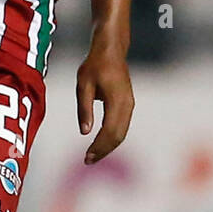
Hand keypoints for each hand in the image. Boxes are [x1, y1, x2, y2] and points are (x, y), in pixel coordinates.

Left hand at [76, 41, 134, 164]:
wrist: (111, 50)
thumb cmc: (95, 65)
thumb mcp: (83, 84)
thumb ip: (84, 108)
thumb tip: (85, 132)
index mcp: (116, 100)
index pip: (109, 131)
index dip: (98, 146)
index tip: (86, 157)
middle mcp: (127, 105)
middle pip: (118, 136)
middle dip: (103, 150)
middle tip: (87, 160)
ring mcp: (129, 105)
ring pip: (122, 133)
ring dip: (108, 146)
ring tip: (92, 155)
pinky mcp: (128, 105)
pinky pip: (122, 126)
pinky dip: (112, 138)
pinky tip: (100, 143)